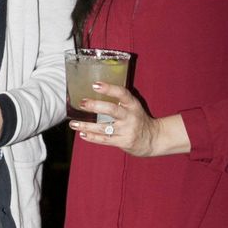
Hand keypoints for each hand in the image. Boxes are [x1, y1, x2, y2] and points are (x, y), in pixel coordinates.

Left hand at [68, 82, 189, 156]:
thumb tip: (95, 89)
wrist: (153, 139)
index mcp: (133, 105)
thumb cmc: (138, 119)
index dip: (109, 88)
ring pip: (104, 127)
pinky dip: (92, 137)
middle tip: (82, 103)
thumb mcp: (133, 107)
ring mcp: (126, 130)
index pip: (122, 94)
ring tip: (73, 123)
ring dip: (87, 125)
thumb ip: (119, 100)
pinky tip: (82, 133)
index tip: (95, 84)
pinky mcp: (123, 142)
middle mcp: (130, 117)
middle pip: (112, 110)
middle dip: (95, 106)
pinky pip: (104, 140)